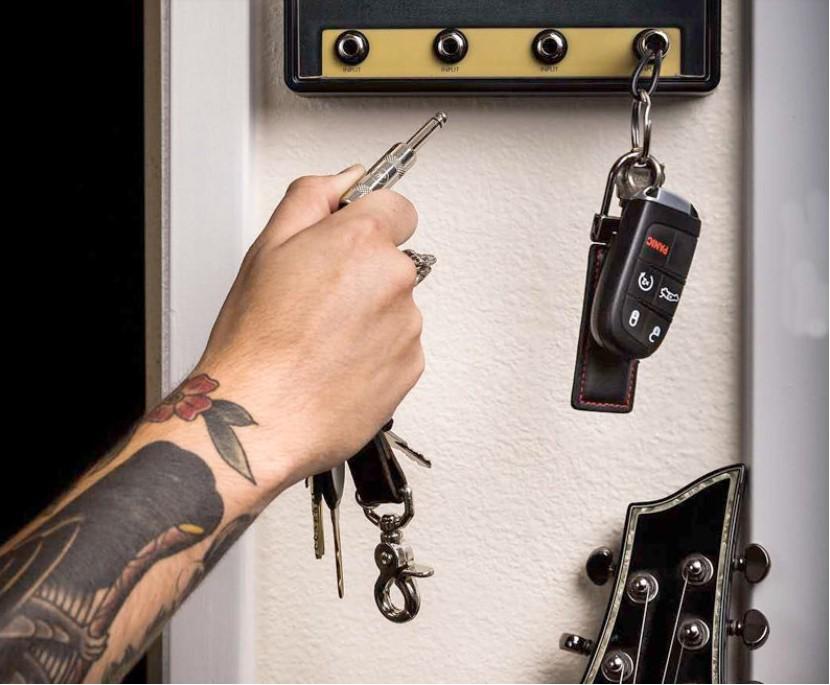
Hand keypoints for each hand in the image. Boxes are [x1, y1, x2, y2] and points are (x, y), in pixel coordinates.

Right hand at [198, 166, 424, 487]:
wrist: (261, 415)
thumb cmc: (258, 342)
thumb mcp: (267, 247)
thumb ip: (312, 197)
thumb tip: (346, 178)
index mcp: (361, 240)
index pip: (397, 206)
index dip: (372, 220)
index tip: (355, 236)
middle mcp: (394, 279)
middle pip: (394, 260)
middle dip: (364, 273)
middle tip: (319, 300)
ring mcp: (407, 325)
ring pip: (396, 306)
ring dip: (370, 316)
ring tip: (324, 339)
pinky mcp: (412, 366)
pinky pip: (400, 346)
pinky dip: (377, 352)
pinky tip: (339, 362)